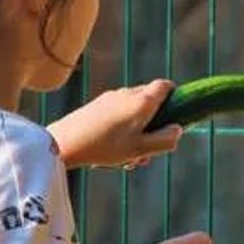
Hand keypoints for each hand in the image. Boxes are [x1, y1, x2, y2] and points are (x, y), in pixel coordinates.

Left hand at [46, 79, 183, 168]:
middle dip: (155, 123)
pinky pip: (119, 113)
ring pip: (134, 110)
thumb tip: (178, 129)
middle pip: (151, 100)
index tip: (175, 117)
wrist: (64, 142)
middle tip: (149, 149)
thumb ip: (165, 140)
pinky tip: (113, 151)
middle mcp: (128, 93)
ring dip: (138, 130)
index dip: (175, 98)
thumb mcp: (141, 149)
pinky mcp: (98, 105)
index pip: (166, 86)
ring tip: (128, 157)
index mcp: (143, 101)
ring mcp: (111, 97)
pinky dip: (123, 128)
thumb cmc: (105, 147)